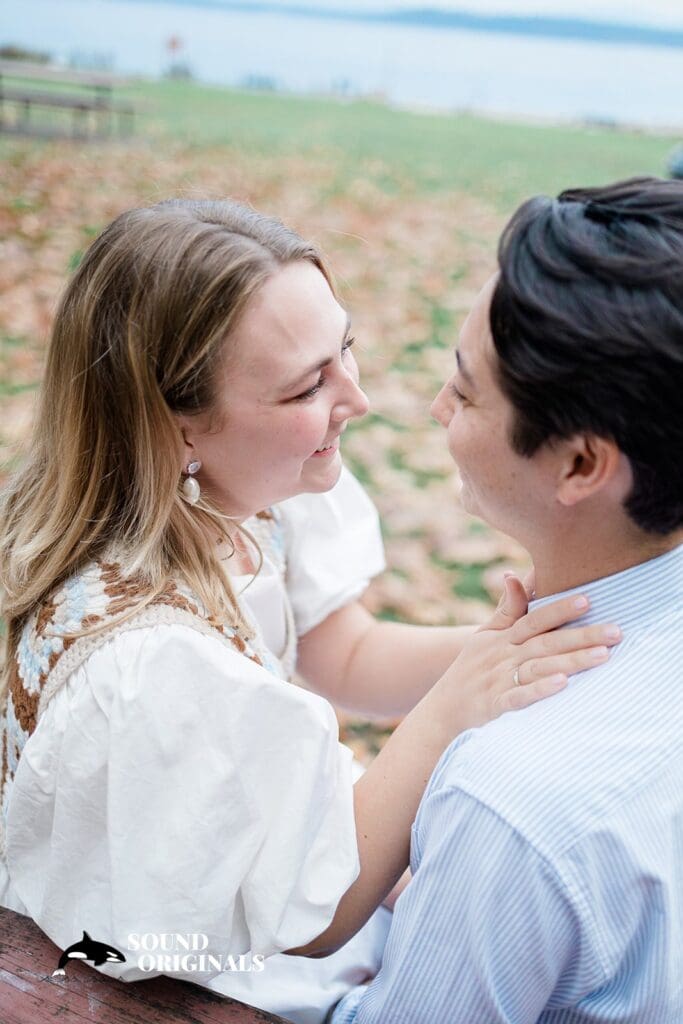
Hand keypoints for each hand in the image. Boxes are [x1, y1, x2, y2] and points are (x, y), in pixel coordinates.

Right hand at [435, 575, 620, 729]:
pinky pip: (520, 697)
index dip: (559, 609)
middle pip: (546, 643)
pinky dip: (540, 690)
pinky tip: (563, 685)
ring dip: (570, 661)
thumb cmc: (471, 669)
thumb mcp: (485, 636)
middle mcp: (503, 655)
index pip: (535, 619)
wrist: (443, 710)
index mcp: (502, 638)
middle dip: (581, 636)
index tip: (589, 599)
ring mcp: (499, 680)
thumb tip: (515, 574)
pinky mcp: (496, 705)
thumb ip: (507, 609)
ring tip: (602, 656)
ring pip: (539, 667)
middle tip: (616, 631)